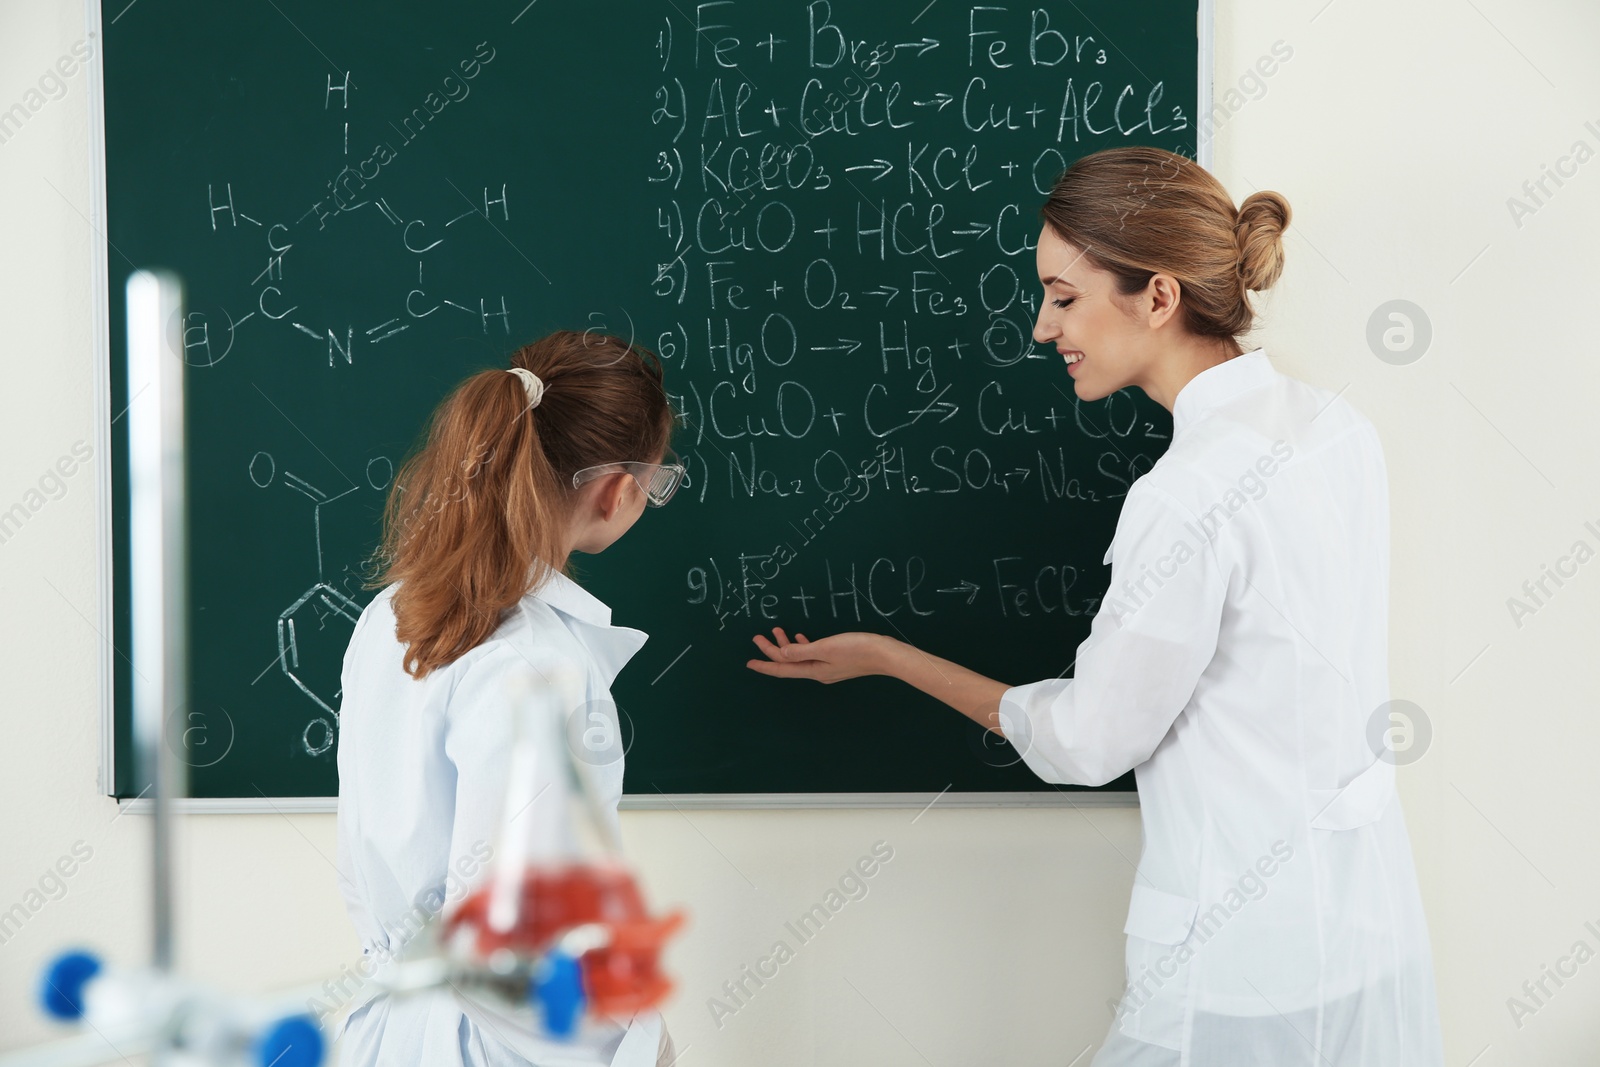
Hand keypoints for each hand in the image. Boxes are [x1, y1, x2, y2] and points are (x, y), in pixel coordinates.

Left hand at [745, 627, 894, 683]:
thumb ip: (801, 650)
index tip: (749, 662)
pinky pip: (811, 654)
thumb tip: (781, 653)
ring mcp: (828, 667)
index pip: (782, 669)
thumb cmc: (857, 649)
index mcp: (813, 671)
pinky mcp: (837, 660)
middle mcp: (818, 672)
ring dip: (786, 646)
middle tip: (758, 637)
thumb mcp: (825, 647)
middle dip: (772, 650)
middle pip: (789, 663)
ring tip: (776, 631)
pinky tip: (800, 636)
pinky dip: (802, 645)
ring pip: (799, 657)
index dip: (764, 665)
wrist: (885, 654)